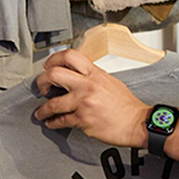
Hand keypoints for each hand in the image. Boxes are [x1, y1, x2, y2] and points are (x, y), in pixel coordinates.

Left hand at [33, 49, 150, 147]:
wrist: (136, 122)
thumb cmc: (126, 105)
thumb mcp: (110, 81)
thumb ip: (91, 76)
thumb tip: (75, 76)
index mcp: (95, 73)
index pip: (69, 56)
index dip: (53, 59)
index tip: (48, 66)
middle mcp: (88, 85)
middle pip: (54, 74)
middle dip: (42, 82)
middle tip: (42, 88)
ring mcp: (84, 102)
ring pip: (52, 103)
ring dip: (43, 109)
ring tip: (41, 112)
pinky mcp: (83, 119)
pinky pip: (61, 120)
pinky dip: (53, 122)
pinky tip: (52, 122)